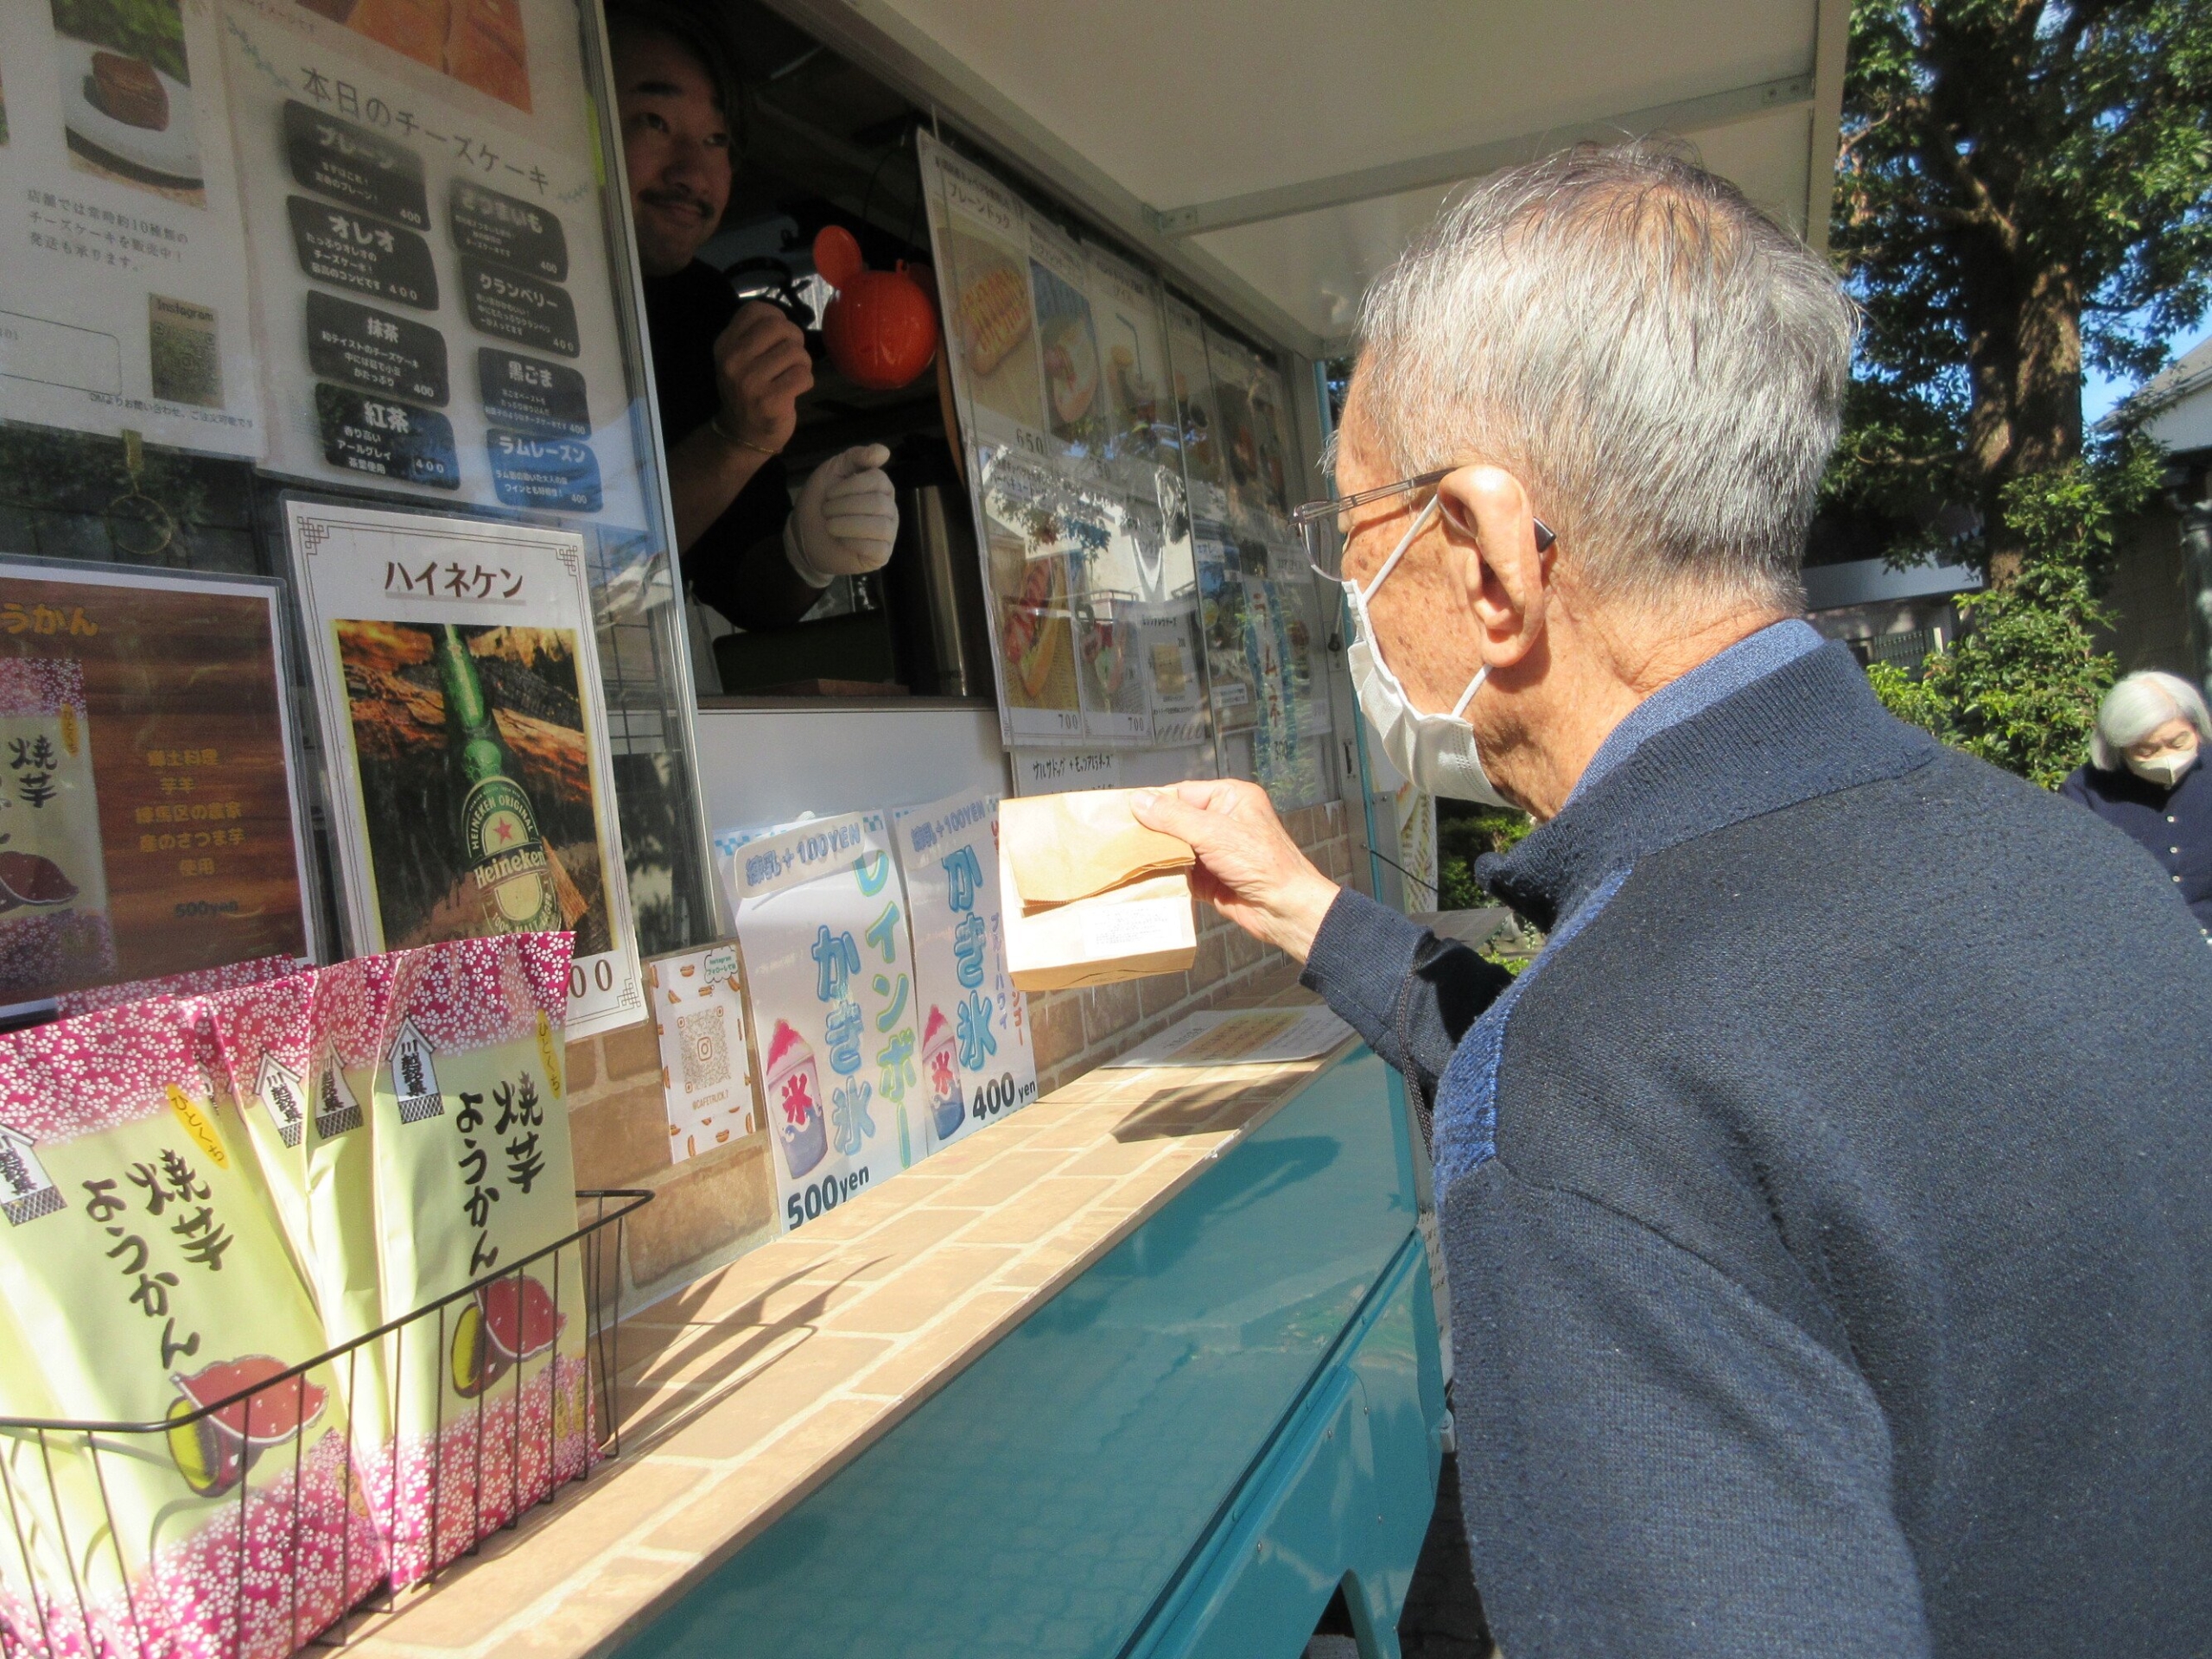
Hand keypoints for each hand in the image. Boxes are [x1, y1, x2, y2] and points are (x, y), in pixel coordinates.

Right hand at [712, 301, 811, 454]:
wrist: (743, 434)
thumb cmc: (750, 391)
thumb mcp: (740, 358)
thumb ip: (756, 334)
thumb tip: (783, 318)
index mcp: (725, 345)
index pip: (756, 310)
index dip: (777, 317)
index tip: (779, 336)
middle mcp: (733, 361)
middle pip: (779, 326)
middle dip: (795, 338)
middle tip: (792, 356)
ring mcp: (750, 382)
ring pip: (795, 351)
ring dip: (802, 363)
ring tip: (792, 374)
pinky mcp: (770, 401)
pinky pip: (803, 376)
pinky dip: (806, 381)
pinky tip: (795, 389)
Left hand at [786, 444, 898, 584]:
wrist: (804, 535)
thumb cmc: (820, 501)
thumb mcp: (832, 471)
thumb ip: (856, 457)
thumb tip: (884, 452)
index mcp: (881, 487)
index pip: (878, 480)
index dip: (850, 487)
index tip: (830, 494)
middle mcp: (889, 508)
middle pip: (878, 503)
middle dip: (844, 507)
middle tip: (827, 511)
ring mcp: (888, 533)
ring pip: (879, 526)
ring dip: (847, 525)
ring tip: (831, 526)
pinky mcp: (881, 555)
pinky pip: (876, 548)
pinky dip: (853, 543)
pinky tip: (842, 541)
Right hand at [1133, 779, 1339, 962]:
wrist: (1284, 908)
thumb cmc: (1262, 862)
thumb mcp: (1213, 832)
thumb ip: (1173, 817)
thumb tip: (1139, 800)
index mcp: (1230, 798)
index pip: (1183, 793)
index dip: (1155, 803)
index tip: (1124, 812)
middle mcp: (1223, 822)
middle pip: (1176, 822)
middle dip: (1152, 832)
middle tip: (1119, 838)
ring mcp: (1216, 852)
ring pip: (1176, 849)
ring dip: (1157, 856)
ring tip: (1126, 859)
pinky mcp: (1210, 879)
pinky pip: (1181, 873)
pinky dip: (1166, 877)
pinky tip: (1145, 879)